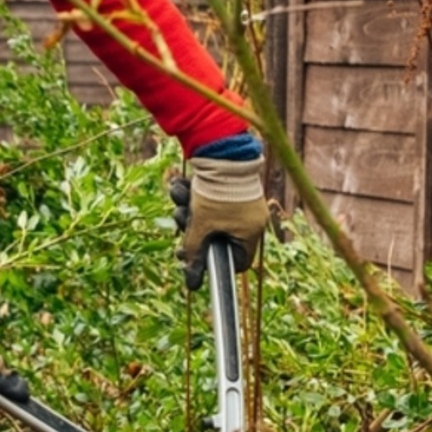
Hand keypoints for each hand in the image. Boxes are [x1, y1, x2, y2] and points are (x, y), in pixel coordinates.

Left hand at [169, 154, 267, 287]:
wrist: (218, 148)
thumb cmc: (215, 190)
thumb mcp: (200, 225)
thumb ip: (194, 252)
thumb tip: (192, 284)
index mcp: (251, 232)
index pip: (237, 262)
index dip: (214, 262)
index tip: (193, 257)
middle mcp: (250, 218)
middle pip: (217, 238)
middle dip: (194, 231)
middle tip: (181, 223)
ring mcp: (240, 201)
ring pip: (209, 218)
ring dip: (189, 210)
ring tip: (181, 198)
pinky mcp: (228, 186)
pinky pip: (209, 200)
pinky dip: (193, 195)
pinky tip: (182, 185)